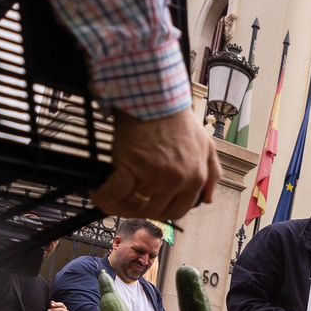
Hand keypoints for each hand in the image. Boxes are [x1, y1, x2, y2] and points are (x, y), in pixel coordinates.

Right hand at [93, 108, 218, 219]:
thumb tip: (208, 200)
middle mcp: (176, 180)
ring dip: (119, 207)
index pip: (178, 210)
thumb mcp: (206, 145)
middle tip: (126, 203)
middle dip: (139, 211)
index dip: (162, 212)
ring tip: (109, 199)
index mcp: (195, 178)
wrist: (156, 98)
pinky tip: (98, 194)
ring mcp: (153, 175)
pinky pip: (115, 193)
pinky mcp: (131, 166)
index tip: (149, 207)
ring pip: (134, 206)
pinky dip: (104, 197)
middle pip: (155, 211)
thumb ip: (212, 174)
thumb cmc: (178, 120)